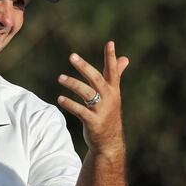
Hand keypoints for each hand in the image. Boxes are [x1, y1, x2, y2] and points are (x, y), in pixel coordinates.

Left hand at [56, 41, 129, 155]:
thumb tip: (125, 58)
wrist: (109, 142)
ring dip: (73, 84)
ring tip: (60, 78)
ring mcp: (101, 110)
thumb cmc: (108, 114)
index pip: (113, 70)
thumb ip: (117, 75)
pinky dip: (69, 104)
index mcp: (113, 90)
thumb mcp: (113, 94)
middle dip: (84, 67)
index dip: (111, 57)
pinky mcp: (93, 122)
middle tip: (72, 56)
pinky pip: (80, 111)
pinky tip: (60, 99)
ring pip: (86, 93)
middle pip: (96, 79)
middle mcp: (109, 98)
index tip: (110, 43)